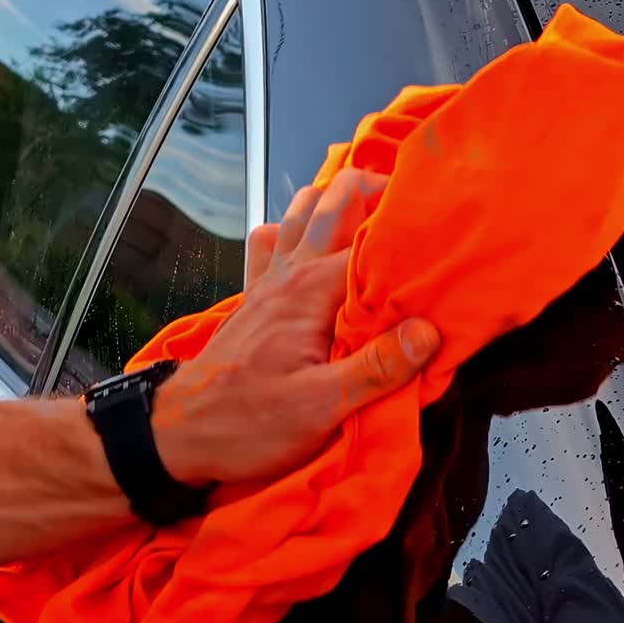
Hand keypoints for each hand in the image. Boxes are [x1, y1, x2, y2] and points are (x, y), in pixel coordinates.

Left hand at [153, 169, 440, 484]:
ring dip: (333, 196)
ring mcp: (269, 283)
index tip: (445, 225)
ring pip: (300, 213)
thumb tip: (427, 331)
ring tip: (369, 194)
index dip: (408, 231)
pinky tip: (307, 233)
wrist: (178, 434)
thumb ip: (377, 368)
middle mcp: (290, 274)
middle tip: (412, 193)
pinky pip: (272, 243)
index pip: (371, 244)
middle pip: (334, 205)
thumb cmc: (246, 424)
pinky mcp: (255, 299)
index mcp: (312, 292)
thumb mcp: (322, 407)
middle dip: (373, 188)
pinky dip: (292, 225)